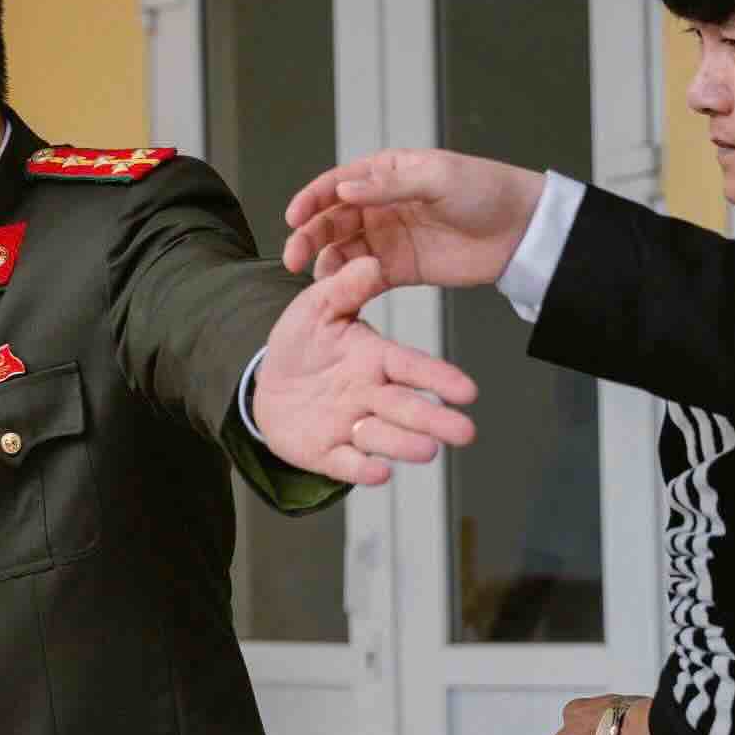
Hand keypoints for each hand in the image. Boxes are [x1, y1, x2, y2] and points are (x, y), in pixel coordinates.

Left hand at [252, 269, 479, 485]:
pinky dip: (362, 470)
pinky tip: (379, 473)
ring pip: (381, 437)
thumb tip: (370, 262)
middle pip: (405, 408)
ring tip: (427, 450)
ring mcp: (350, 426)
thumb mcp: (317, 308)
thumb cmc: (302, 344)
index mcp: (375, 359)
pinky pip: (346, 464)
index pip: (411, 367)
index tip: (467, 391)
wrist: (267, 382)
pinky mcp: (326, 454)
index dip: (438, 379)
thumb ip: (343, 288)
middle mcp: (370, 395)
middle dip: (434, 420)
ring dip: (404, 444)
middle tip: (465, 431)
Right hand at [281, 149, 548, 289]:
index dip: (311, 199)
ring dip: (324, 260)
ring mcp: (387, 237)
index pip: (337, 184)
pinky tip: (339, 289)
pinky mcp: (397, 268)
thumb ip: (389, 184)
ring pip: (341, 248)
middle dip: (309, 236)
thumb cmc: (487, 192)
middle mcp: (380, 204)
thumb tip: (344, 190)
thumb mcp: (438, 178)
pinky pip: (362, 275)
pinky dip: (347, 282)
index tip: (293, 217)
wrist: (521, 231)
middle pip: (331, 219)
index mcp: (387, 173)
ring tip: (316, 277)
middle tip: (295, 255)